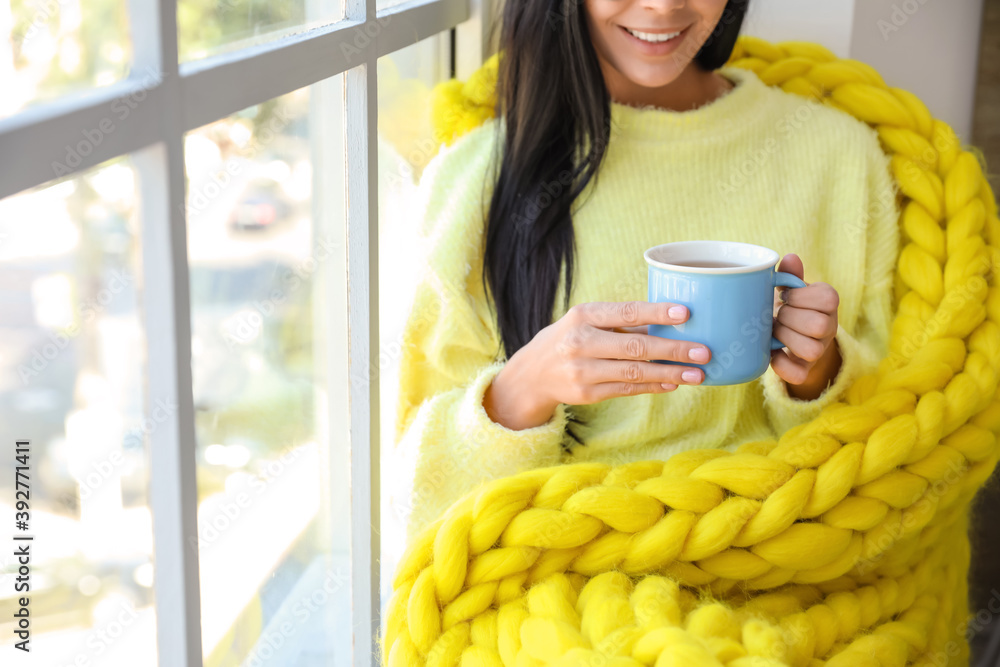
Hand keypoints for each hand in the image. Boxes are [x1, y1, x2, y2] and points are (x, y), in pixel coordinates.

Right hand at [483, 301, 711, 429]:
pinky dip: (653, 387)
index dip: (656, 312)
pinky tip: (673, 384)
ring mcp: (583, 370)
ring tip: (698, 373)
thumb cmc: (569, 339)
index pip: (626, 312)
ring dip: (670, 373)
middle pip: (635, 347)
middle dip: (673, 350)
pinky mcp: (587, 394)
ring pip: (635, 373)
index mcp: (584, 315)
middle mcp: (581, 342)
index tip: (685, 313)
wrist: (531, 374)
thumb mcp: (588, 321)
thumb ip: (623, 323)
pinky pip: (627, 390)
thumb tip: (672, 322)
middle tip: (703, 352)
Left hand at [770, 254, 841, 397]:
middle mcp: (830, 327)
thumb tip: (789, 258)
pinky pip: (798, 374)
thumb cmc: (793, 306)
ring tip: (774, 331)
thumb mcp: (793, 288)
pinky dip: (780, 364)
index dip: (801, 297)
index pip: (828, 298)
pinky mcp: (805, 369)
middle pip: (819, 325)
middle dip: (790, 318)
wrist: (795, 335)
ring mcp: (819, 350)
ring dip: (786, 339)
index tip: (786, 297)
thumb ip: (790, 274)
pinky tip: (771, 352)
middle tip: (777, 315)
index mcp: (829, 302)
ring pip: (811, 350)